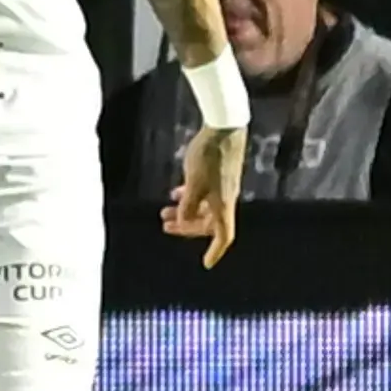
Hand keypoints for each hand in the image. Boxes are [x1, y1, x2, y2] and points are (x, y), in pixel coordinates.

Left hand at [163, 125, 245, 267]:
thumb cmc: (209, 156)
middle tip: (165, 226)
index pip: (223, 236)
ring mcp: (223, 186)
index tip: (206, 264)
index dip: (215, 251)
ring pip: (204, 207)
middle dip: (187, 227)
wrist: (225, 127)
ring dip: (184, 211)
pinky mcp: (219, 174)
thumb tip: (184, 219)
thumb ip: (188, 205)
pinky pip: (204, 193)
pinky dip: (190, 197)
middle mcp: (226, 199)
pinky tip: (176, 192)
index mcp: (223, 205)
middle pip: (208, 223)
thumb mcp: (193, 184)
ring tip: (164, 210)